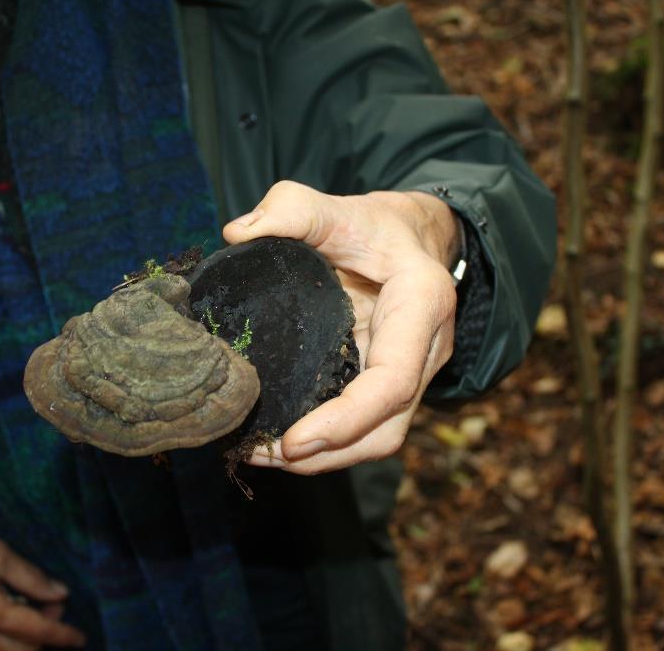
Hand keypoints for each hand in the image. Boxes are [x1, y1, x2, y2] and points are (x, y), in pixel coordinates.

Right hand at [0, 522, 85, 649]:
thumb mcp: (2, 555)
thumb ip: (33, 579)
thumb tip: (60, 594)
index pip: (36, 631)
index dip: (61, 635)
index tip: (79, 639)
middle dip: (44, 636)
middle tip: (54, 609)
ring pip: (1, 650)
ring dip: (23, 636)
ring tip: (32, 606)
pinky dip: (2, 634)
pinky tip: (8, 610)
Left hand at [223, 180, 458, 473]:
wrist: (412, 240)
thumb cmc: (375, 225)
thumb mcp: (337, 206)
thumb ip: (292, 208)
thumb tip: (237, 234)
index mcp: (422, 305)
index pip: (394, 381)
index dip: (346, 420)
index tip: (292, 441)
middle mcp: (426, 351)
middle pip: (387, 429)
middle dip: (328, 454)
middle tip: (259, 453)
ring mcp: (412, 375)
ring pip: (378, 438)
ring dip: (324, 458)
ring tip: (259, 453)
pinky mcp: (388, 387)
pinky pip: (364, 427)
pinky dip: (324, 443)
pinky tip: (275, 440)